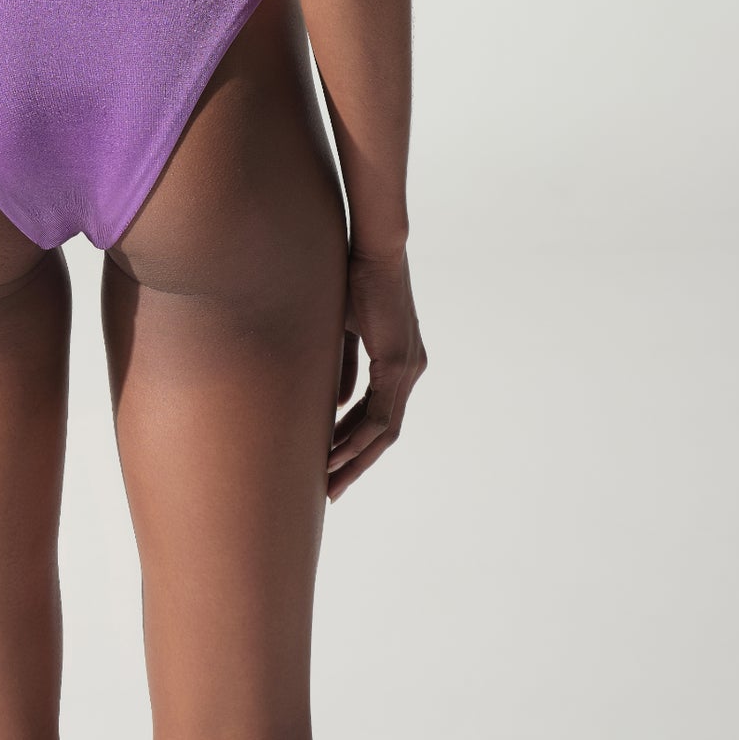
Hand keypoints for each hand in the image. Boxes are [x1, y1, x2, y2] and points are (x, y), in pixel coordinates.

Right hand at [327, 246, 425, 500]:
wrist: (374, 249)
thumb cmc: (354, 279)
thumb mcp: (344, 330)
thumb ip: (344, 366)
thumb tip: (337, 403)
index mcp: (399, 362)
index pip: (379, 415)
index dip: (356, 442)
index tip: (332, 464)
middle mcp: (410, 370)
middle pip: (385, 433)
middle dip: (357, 463)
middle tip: (331, 490)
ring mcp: (408, 368)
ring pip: (384, 430)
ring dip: (355, 458)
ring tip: (328, 481)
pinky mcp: (399, 363)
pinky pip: (380, 413)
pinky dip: (358, 437)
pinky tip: (337, 454)